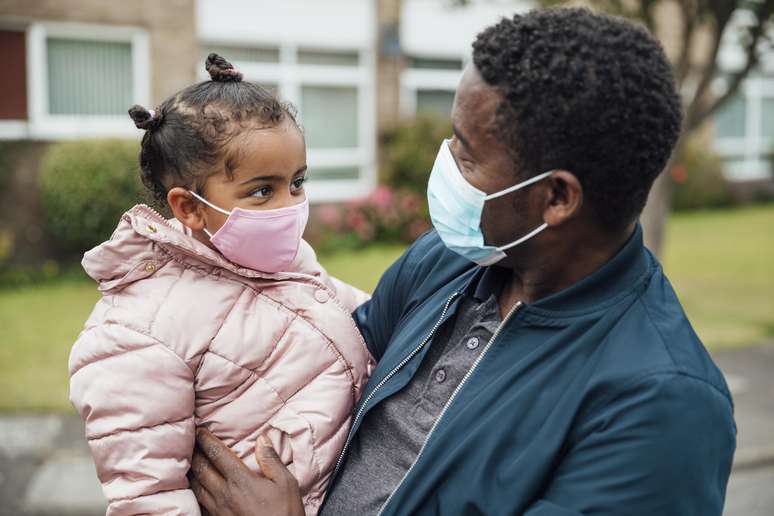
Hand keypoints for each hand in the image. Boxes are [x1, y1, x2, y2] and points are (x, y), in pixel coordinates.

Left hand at [189, 428, 304, 515]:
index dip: (206, 440)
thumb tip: (262, 439)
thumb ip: (271, 459)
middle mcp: (224, 493)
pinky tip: (197, 488)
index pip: (217, 454)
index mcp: (240, 480)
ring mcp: (218, 510)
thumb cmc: (284, 512)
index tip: (200, 431)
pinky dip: (195, 491)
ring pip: (196, 486)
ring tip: (189, 461)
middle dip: (194, 453)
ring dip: (191, 471)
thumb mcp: (286, 483)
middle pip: (201, 469)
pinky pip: (200, 503)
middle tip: (190, 442)